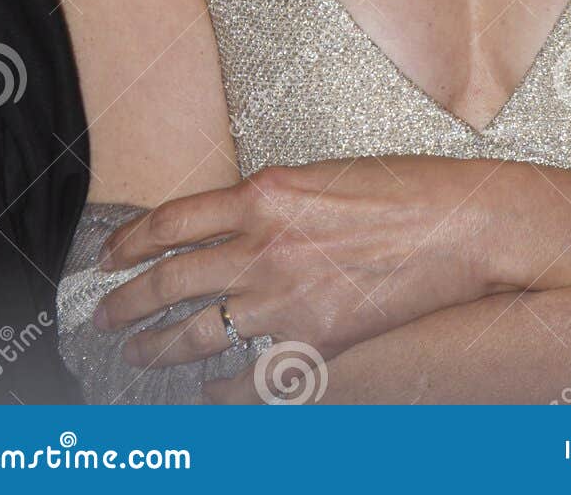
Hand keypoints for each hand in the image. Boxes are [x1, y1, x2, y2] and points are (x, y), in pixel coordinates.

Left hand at [93, 154, 519, 370]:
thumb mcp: (324, 176)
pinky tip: (206, 394)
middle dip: (127, 300)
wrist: (462, 226)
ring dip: (158, 345)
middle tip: (107, 312)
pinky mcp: (312, 340)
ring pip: (195, 330)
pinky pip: (246, 376)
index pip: (170, 219)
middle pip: (168, 278)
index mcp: (263, 192)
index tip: (110, 255)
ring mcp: (284, 296)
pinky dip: (219, 390)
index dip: (129, 242)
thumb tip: (235, 225)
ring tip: (139, 351)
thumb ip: (272, 201)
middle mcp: (261, 243)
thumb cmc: (407, 191)